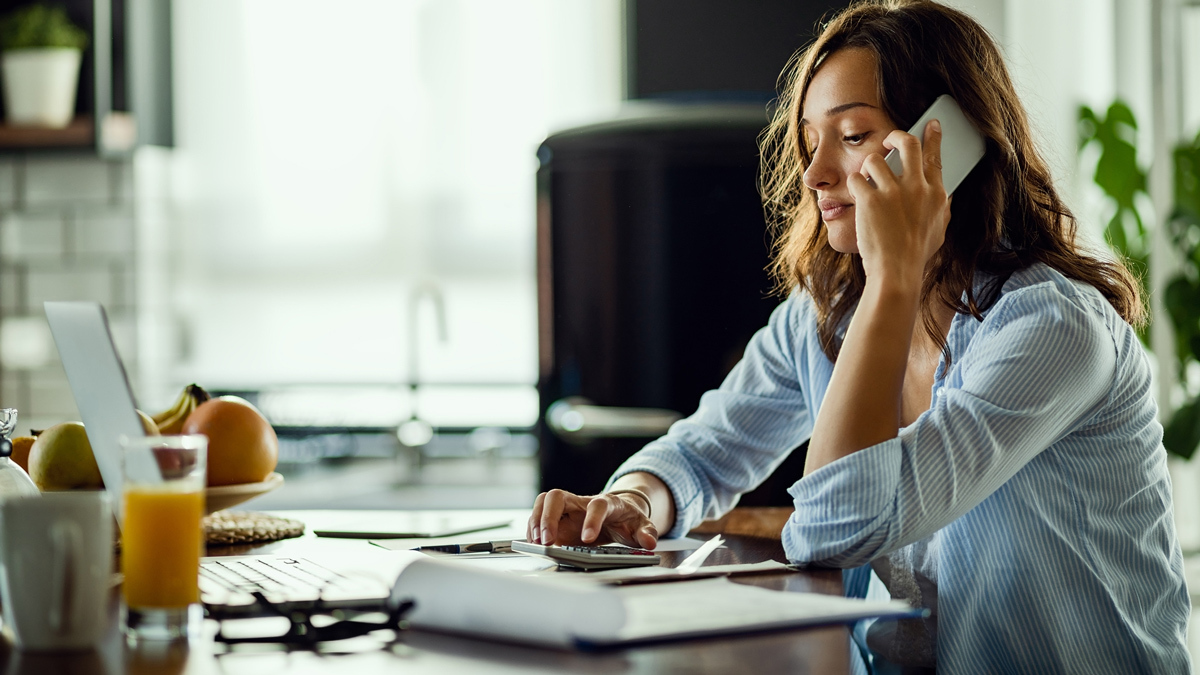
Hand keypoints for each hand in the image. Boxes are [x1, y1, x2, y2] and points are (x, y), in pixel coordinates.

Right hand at [527, 489, 658, 548]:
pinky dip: (533, 529)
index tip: (587, 539)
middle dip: (549, 517)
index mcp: (606, 503)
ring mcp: (568, 509)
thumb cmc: (626, 520)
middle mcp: (582, 502)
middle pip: (558, 496)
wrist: (618, 515)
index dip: (591, 520)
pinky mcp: (558, 519)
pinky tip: (535, 544)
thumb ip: (646, 533)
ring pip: (544, 502)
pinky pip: (538, 516)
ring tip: (538, 543)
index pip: (597, 505)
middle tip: (548, 540)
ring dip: (536, 522)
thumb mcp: (641, 526)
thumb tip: (649, 542)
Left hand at [846, 119, 952, 284]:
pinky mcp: (870, 200)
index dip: (933, 136)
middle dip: (896, 136)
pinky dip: (854, 186)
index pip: (935, 156)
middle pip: (908, 144)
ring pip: (875, 159)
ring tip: (866, 179)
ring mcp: (893, 193)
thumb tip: (944, 194)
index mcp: (936, 194)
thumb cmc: (916, 256)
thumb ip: (941, 209)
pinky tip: (856, 196)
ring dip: (868, 166)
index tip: (932, 124)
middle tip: (888, 140)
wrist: (897, 272)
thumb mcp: (939, 231)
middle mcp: (917, 188)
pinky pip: (856, 178)